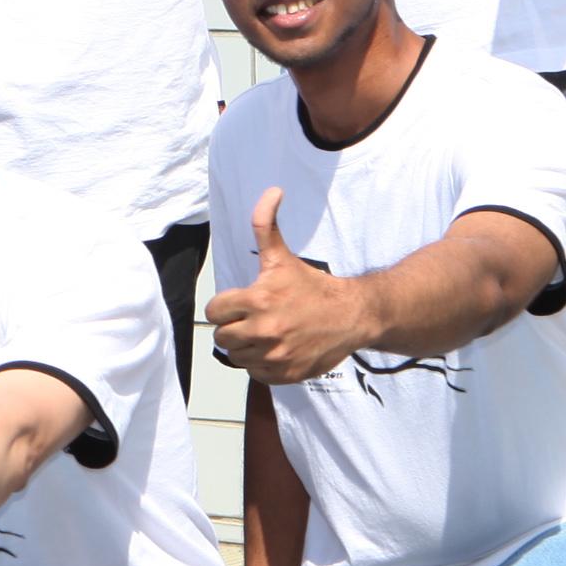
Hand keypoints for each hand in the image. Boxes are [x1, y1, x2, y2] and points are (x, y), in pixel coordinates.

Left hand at [206, 189, 378, 384]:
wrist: (352, 316)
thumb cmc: (312, 286)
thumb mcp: (283, 257)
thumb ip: (266, 225)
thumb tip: (272, 191)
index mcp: (258, 300)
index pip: (214, 311)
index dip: (224, 306)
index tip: (241, 303)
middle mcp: (264, 330)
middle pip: (222, 336)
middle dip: (234, 326)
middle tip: (253, 318)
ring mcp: (274, 355)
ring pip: (236, 357)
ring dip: (246, 346)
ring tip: (265, 333)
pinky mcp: (283, 374)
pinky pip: (254, 374)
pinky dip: (260, 364)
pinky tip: (275, 348)